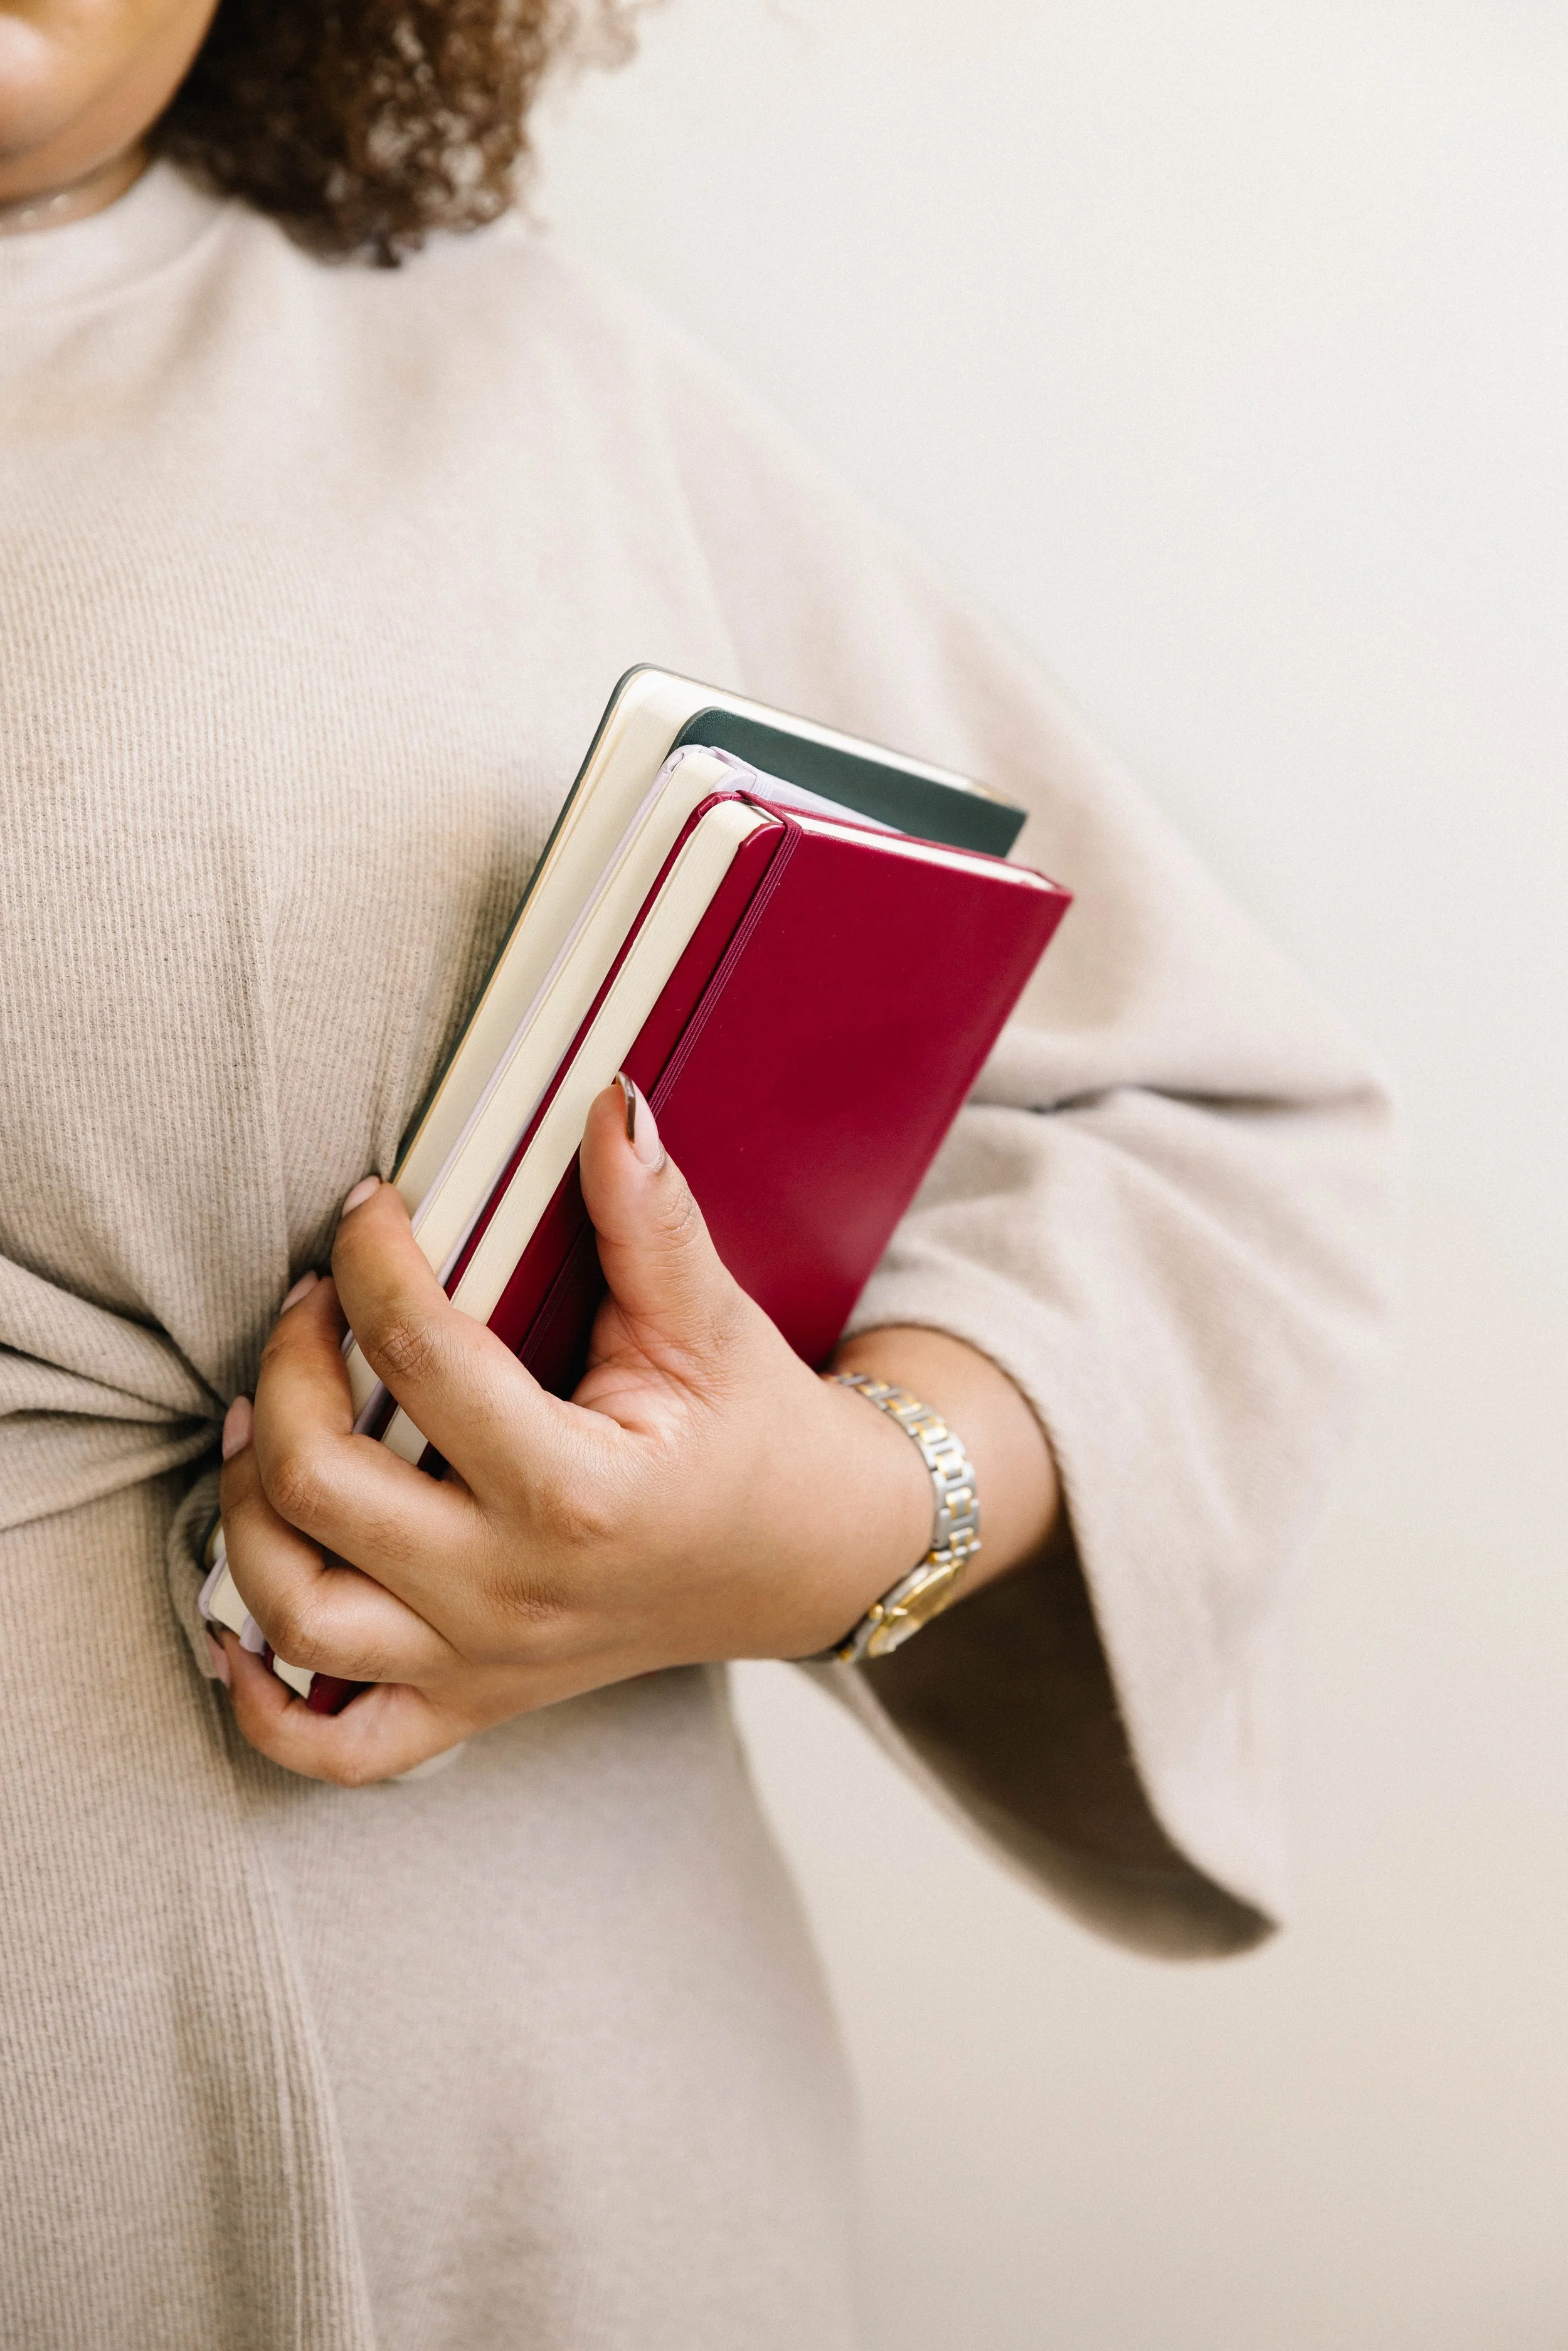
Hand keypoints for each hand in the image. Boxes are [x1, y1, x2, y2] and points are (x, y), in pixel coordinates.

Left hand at [213, 1080, 950, 1782]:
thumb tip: (609, 1100)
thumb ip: (650, 1215)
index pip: (422, 1356)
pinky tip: (233, 1619)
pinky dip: (260, 1700)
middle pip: (324, 1487)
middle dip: (289, 1370)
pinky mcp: (472, 1704)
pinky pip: (336, 1744)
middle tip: (307, 1305)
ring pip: (297, 1616)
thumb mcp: (711, 1322)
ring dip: (247, 1513)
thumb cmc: (756, 1435)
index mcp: (578, 1493)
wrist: (812, 1557)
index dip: (371, 1260)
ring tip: (262, 1426)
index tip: (368, 1208)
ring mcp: (485, 1661)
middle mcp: (515, 1592)